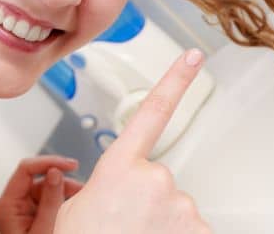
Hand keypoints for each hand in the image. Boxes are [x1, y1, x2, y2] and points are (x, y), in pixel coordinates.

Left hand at [0, 155, 83, 233]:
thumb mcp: (44, 229)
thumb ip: (50, 200)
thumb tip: (55, 172)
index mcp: (8, 204)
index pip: (26, 169)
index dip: (50, 162)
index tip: (72, 165)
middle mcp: (13, 204)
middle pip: (39, 179)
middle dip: (63, 182)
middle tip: (81, 191)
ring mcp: (22, 210)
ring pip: (47, 189)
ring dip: (66, 193)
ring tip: (79, 203)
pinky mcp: (32, 216)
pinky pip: (49, 201)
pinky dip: (63, 202)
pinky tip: (73, 208)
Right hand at [54, 49, 211, 233]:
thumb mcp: (73, 213)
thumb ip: (102, 187)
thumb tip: (119, 187)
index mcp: (120, 168)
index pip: (152, 111)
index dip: (175, 79)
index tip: (193, 56)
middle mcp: (155, 179)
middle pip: (159, 179)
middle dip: (146, 200)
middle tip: (122, 226)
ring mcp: (181, 206)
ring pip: (175, 208)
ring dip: (161, 224)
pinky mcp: (200, 230)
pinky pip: (191, 229)